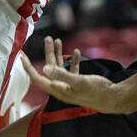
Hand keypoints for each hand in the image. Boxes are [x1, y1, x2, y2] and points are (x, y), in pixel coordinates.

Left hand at [19, 36, 134, 114]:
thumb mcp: (79, 82)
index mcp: (58, 89)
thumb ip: (62, 75)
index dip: (29, 68)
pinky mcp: (80, 83)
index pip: (38, 78)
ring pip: (60, 67)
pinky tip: (76, 52)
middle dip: (47, 53)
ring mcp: (71, 85)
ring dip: (58, 54)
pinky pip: (73, 70)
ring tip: (57, 40)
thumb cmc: (97, 92)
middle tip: (47, 38)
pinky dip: (73, 60)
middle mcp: (62, 88)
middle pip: (49, 69)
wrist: (113, 98)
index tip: (22, 56)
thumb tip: (45, 68)